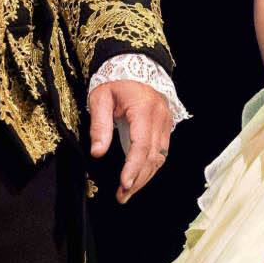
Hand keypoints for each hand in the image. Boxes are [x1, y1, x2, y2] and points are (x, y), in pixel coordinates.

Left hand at [88, 79, 172, 203]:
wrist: (134, 66)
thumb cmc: (115, 82)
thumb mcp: (100, 98)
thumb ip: (99, 125)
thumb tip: (98, 152)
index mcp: (144, 109)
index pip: (142, 144)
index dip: (133, 166)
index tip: (123, 184)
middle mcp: (160, 117)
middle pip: (153, 156)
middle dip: (138, 179)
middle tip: (121, 196)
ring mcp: (165, 123)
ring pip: (160, 158)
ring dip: (144, 178)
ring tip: (127, 193)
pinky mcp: (165, 128)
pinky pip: (161, 153)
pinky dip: (150, 168)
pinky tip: (138, 179)